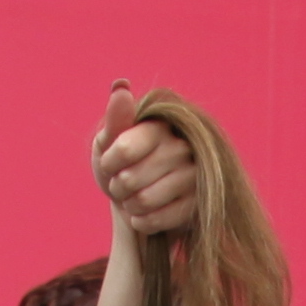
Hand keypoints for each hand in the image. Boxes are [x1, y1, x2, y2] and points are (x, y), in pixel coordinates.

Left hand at [93, 83, 201, 239]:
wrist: (141, 200)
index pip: (123, 149)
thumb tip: (120, 85)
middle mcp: (182, 148)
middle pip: (130, 179)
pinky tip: (144, 214)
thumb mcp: (110, 142)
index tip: (109, 165)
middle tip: (122, 185)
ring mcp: (193, 177)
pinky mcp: (197, 204)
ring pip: (143, 201)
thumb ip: (115, 118)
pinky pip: (156, 219)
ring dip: (129, 206)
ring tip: (133, 199)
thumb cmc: (123, 166)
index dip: (108, 163)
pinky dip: (142, 221)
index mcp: (159, 126)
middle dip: (117, 187)